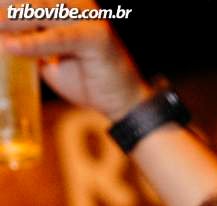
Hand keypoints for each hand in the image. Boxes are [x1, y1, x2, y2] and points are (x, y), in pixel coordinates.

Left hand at [0, 2, 148, 119]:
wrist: (123, 103)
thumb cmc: (88, 81)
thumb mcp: (49, 60)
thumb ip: (29, 45)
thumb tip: (3, 42)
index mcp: (64, 3)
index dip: (5, 6)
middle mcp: (75, 2)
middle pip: (29, 0)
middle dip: (3, 10)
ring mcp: (86, 16)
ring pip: (39, 12)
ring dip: (10, 21)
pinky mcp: (95, 35)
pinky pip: (57, 38)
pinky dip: (33, 43)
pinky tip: (11, 47)